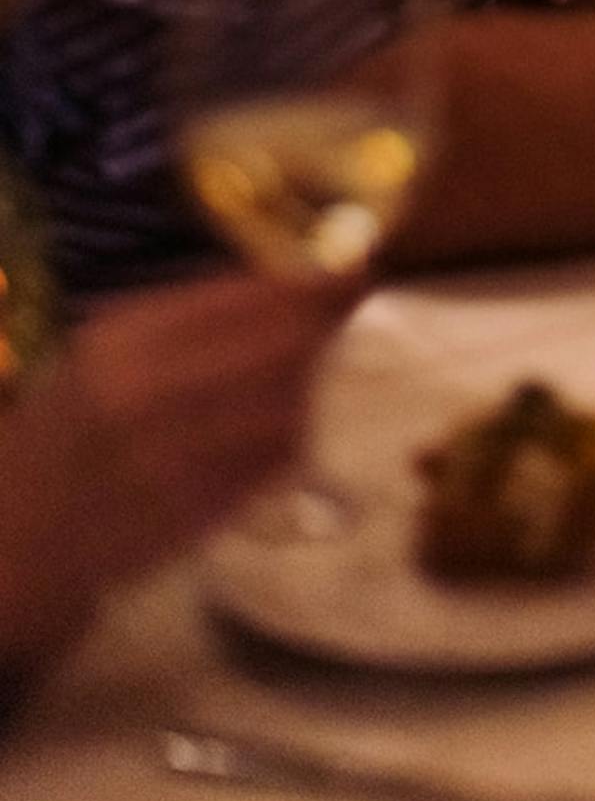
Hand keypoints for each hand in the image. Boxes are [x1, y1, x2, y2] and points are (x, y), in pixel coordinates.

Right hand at [0, 272, 343, 663]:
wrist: (17, 537)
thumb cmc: (64, 427)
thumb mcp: (101, 351)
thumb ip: (183, 317)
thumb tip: (278, 280)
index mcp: (117, 342)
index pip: (234, 299)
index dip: (302, 281)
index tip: (351, 262)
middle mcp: (143, 395)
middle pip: (271, 347)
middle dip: (321, 322)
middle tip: (353, 299)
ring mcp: (170, 460)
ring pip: (282, 406)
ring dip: (311, 380)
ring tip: (315, 363)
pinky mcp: (192, 514)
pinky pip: (270, 465)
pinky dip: (291, 435)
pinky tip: (289, 420)